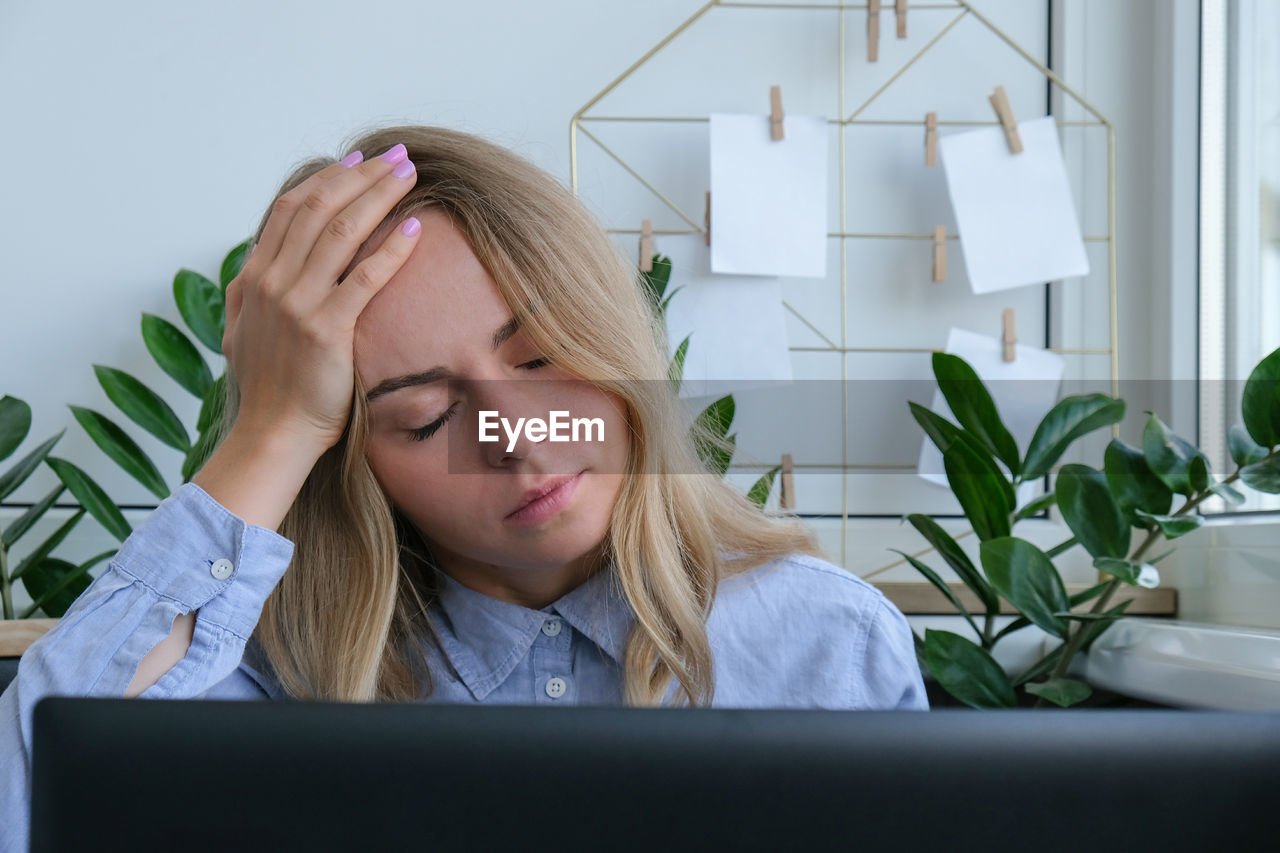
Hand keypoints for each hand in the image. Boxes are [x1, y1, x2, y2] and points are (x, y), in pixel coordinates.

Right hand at [222, 143, 421, 453]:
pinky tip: (415, 229)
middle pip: (321, 208)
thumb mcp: (243, 330)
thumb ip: (250, 291)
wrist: (271, 435)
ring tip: (411, 175)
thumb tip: (257, 262)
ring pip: (343, 231)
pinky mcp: (327, 329)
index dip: (328, 178)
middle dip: (362, 175)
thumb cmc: (267, 389)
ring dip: (379, 196)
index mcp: (254, 277)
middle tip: (397, 155)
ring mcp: (298, 303)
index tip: (359, 159)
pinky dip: (391, 248)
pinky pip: (365, 277)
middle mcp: (272, 282)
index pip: (292, 208)